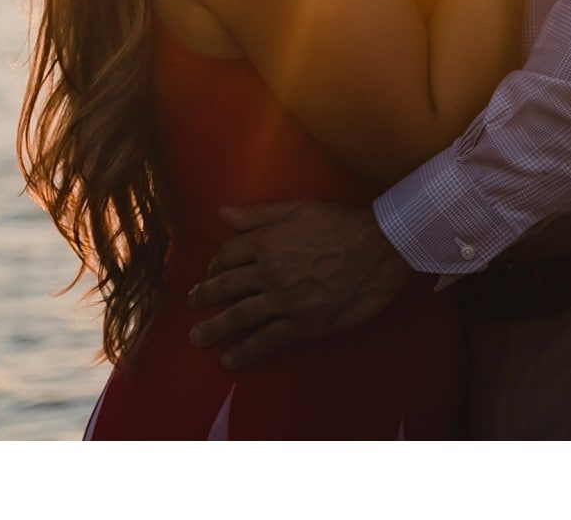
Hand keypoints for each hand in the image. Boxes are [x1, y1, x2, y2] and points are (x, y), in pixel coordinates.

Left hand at [184, 201, 412, 368]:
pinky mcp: (301, 324)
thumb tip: (221, 212)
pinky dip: (245, 352)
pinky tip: (229, 361)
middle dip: (205, 296)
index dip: (215, 265)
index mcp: (266, 241)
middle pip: (226, 287)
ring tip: (197, 338)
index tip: (210, 273)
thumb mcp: (297, 209)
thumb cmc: (341, 224)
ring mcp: (284, 300)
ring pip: (239, 316)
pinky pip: (266, 341)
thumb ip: (257, 214)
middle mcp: (268, 272)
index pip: (228, 255)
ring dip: (214, 329)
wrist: (378, 251)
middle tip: (192, 303)